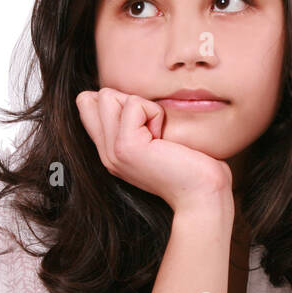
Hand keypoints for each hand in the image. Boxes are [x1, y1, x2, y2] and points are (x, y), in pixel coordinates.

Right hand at [76, 87, 232, 212]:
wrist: (202, 196)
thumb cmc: (195, 168)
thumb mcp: (158, 142)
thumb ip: (139, 123)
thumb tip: (134, 96)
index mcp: (112, 152)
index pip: (89, 105)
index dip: (119, 101)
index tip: (147, 124)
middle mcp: (107, 153)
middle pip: (95, 98)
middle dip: (129, 100)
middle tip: (154, 129)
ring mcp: (112, 151)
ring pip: (108, 96)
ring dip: (142, 106)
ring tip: (159, 134)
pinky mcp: (126, 146)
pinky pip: (134, 104)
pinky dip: (155, 112)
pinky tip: (164, 138)